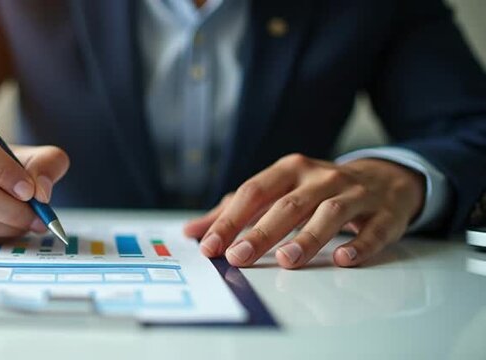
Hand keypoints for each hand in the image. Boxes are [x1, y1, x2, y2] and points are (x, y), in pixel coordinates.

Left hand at [183, 153, 424, 268]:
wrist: (386, 178)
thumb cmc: (319, 189)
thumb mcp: (277, 191)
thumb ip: (235, 211)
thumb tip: (192, 231)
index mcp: (290, 171)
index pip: (253, 193)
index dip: (230, 220)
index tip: (209, 247)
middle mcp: (321, 178)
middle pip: (287, 205)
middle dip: (260, 232)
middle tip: (238, 257)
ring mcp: (355, 194)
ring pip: (329, 213)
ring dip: (307, 238)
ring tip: (286, 261)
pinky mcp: (385, 213)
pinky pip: (374, 229)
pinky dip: (359, 244)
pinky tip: (343, 259)